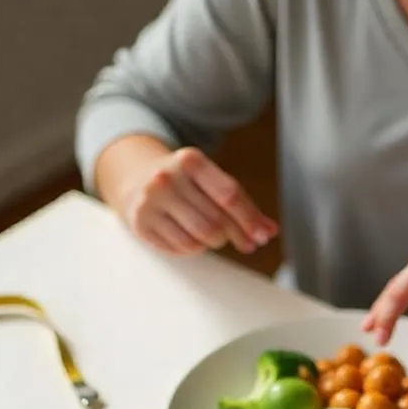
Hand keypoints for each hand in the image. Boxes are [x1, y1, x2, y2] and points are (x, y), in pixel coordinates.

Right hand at [120, 146, 278, 256]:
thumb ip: (242, 205)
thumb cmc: (186, 185)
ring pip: (200, 238)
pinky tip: (190, 236)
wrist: (137, 180)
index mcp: (190, 160)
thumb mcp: (212, 183)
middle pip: (217, 222)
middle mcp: (167, 177)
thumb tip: (270, 230)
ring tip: (212, 234)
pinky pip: (182, 248)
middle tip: (244, 242)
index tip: (262, 236)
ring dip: (214, 242)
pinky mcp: (141, 222)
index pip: (229, 195)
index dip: (250, 219)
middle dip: (235, 235)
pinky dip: (194, 248)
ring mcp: (151, 200)